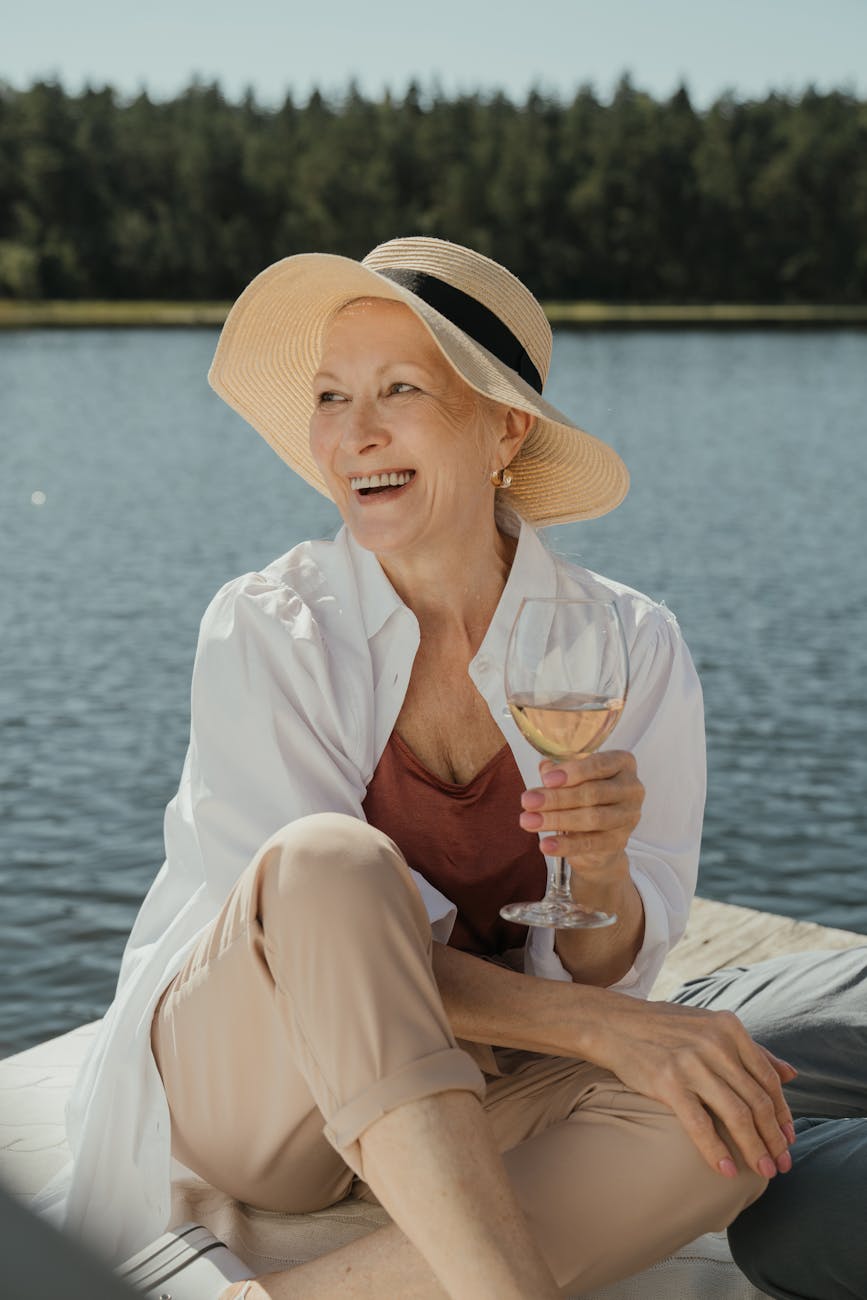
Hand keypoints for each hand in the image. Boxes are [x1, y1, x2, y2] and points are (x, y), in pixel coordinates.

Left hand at [519, 750, 643, 885]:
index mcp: (622, 763)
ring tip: (529, 821)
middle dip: (556, 797)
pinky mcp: (619, 842)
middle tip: (528, 801)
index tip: (546, 779)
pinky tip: (546, 845)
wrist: (600, 837)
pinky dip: (566, 845)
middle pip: (592, 793)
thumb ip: (559, 771)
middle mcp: (631, 788)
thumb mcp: (572, 778)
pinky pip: (590, 843)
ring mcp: (628, 816)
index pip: (599, 765)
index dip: (572, 772)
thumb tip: (545, 768)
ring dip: (556, 819)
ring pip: (591, 818)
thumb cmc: (585, 796)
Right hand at [586, 994, 797, 1178]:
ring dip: (755, 1149)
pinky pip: (700, 1124)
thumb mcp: (710, 1027)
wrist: (614, 1023)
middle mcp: (715, 1043)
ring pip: (736, 1115)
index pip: (768, 1079)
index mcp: (730, 1028)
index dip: (782, 1113)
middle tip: (782, 1165)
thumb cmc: (665, 1028)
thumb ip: (751, 1049)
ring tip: (763, 1171)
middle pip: (757, 1100)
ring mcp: (692, 1062)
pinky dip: (717, 1151)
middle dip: (774, 1138)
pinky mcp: (668, 1082)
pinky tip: (727, 1170)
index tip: (789, 1140)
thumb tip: (791, 1074)